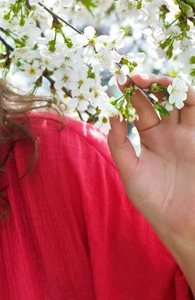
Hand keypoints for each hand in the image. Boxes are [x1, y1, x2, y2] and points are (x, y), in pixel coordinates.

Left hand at [107, 73, 194, 241]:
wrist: (183, 222)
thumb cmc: (154, 200)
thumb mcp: (130, 171)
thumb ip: (119, 144)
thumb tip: (112, 115)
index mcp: (151, 138)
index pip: (140, 109)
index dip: (129, 95)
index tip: (115, 82)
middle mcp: (170, 132)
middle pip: (160, 100)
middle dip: (145, 85)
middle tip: (130, 77)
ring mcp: (188, 134)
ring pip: (180, 100)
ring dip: (167, 86)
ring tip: (149, 80)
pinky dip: (188, 96)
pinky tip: (175, 90)